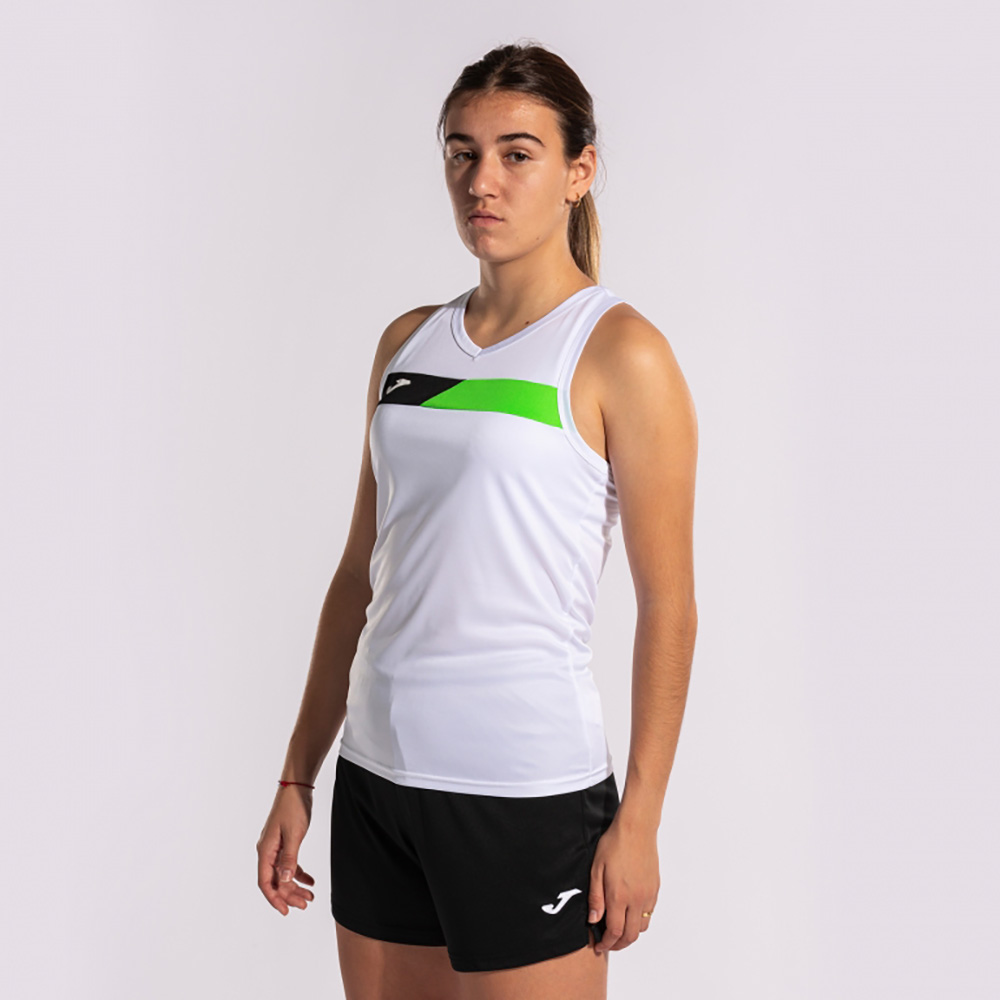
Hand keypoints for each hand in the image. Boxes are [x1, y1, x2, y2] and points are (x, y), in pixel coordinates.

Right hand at [256, 786, 316, 914]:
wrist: (297, 787)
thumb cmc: (293, 807)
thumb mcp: (294, 834)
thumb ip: (289, 859)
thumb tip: (283, 881)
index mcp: (265, 850)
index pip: (265, 882)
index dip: (274, 898)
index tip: (285, 911)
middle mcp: (267, 850)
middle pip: (275, 880)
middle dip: (289, 895)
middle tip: (305, 904)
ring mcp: (276, 846)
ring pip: (283, 873)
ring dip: (295, 886)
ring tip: (310, 896)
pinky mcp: (285, 842)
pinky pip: (289, 863)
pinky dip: (299, 873)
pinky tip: (310, 880)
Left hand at [587, 816, 659, 954]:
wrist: (636, 828)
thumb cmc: (614, 844)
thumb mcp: (596, 869)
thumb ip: (596, 897)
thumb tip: (594, 921)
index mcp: (619, 896)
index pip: (615, 931)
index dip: (607, 943)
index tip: (599, 946)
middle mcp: (636, 899)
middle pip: (630, 935)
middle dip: (618, 944)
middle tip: (608, 943)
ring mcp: (648, 895)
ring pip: (642, 927)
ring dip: (630, 934)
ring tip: (618, 930)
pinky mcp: (655, 889)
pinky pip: (649, 913)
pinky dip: (639, 920)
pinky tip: (629, 913)